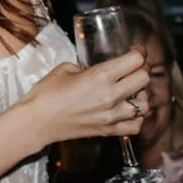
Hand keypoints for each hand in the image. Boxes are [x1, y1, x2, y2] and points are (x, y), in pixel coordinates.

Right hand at [13, 53, 148, 148]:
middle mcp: (111, 95)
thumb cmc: (46, 93)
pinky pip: (136, 125)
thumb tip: (96, 69)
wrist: (37, 122)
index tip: (135, 52)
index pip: (135, 60)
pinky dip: (136, 118)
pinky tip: (127, 111)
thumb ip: (87, 67)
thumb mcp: (66, 68)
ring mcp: (112, 115)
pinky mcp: (108, 131)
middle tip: (132, 69)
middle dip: (140, 71)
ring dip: (141, 96)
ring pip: (145, 104)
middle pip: (144, 79)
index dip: (138, 53)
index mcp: (100, 75)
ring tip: (131, 92)